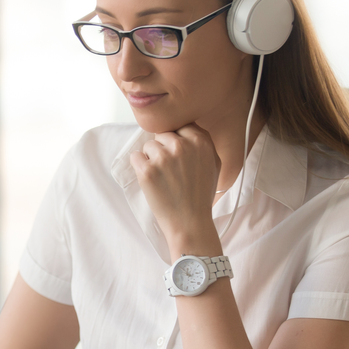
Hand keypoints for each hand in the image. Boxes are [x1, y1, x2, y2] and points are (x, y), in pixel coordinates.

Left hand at [129, 123, 220, 246]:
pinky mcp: (147, 171)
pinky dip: (139, 167)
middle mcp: (182, 146)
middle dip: (163, 148)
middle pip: (162, 134)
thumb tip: (187, 128)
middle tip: (169, 170)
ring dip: (151, 159)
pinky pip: (135, 157)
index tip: (176, 153)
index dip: (175, 139)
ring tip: (162, 178)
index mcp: (201, 141)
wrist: (190, 223)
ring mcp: (163, 158)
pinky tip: (151, 180)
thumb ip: (203, 142)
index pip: (180, 125)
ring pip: (148, 146)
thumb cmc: (201, 196)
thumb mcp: (214, 164)